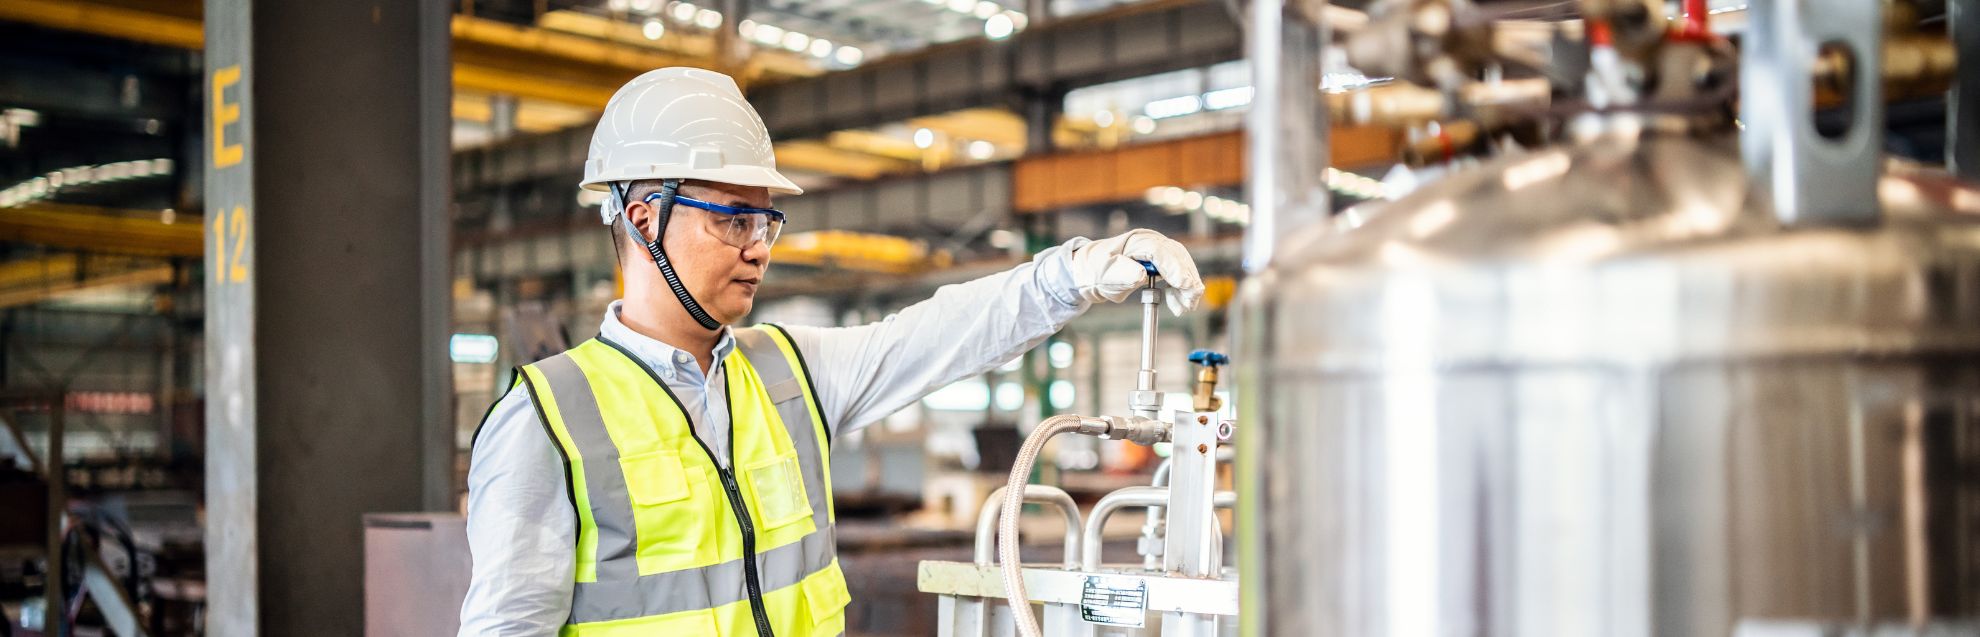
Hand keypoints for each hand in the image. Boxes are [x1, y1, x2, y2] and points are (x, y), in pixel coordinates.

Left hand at [1068, 229, 1204, 315]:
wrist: (1092, 270)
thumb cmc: (1097, 270)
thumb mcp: (1106, 275)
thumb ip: (1123, 274)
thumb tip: (1141, 275)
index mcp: (1137, 241)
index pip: (1160, 252)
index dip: (1174, 268)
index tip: (1184, 285)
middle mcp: (1151, 242)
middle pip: (1177, 257)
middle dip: (1187, 280)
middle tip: (1191, 301)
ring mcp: (1158, 250)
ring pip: (1181, 266)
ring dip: (1187, 287)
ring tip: (1186, 307)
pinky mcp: (1161, 262)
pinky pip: (1177, 274)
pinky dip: (1181, 289)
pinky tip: (1179, 304)